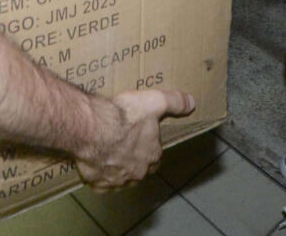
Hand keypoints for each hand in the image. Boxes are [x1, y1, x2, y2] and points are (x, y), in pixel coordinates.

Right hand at [75, 89, 195, 190]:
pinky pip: (100, 184)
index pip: (155, 157)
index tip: (139, 136)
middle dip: (132, 160)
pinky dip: (98, 176)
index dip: (148, 147)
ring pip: (119, 178)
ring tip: (106, 151)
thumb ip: (175, 102)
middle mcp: (137, 173)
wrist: (93, 130)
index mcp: (152, 156)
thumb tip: (192, 103)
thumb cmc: (124, 116)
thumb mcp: (155, 101)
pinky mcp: (98, 184)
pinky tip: (94, 163)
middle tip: (121, 142)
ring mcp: (117, 181)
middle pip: (138, 169)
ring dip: (116, 169)